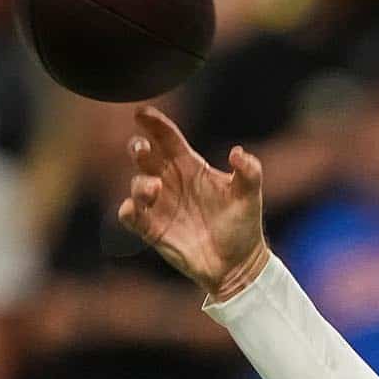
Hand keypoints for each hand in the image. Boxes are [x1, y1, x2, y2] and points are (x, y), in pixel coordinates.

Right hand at [117, 106, 270, 302]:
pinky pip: (131, 214)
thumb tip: (237, 152)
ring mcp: (160, 205)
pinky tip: (135, 207)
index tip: (141, 113)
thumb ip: (249, 171)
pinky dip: (129, 209)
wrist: (238, 265)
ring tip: (155, 188)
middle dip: (139, 147)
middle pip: (145, 156)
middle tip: (142, 149)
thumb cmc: (243, 225)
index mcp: (190, 166)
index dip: (154, 124)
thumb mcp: (250, 196)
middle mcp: (170, 181)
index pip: (167, 138)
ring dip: (140, 182)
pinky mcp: (152, 228)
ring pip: (137, 183)